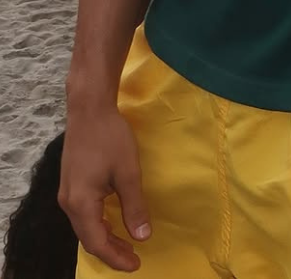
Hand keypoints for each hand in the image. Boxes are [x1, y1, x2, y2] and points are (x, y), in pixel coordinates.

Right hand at [60, 105, 150, 272]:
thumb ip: (134, 206)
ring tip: (126, 244)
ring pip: (85, 226)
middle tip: (134, 258)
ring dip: (105, 237)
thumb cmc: (110, 138)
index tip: (136, 264)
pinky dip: (98, 223)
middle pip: (88, 237)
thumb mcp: (128, 172)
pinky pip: (83, 214)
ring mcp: (67, 193)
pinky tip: (111, 221)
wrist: (89, 109)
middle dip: (111, 250)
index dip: (116, 257)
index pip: (97, 243)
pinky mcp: (71, 184)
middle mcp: (68, 203)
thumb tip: (143, 236)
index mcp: (81, 203)